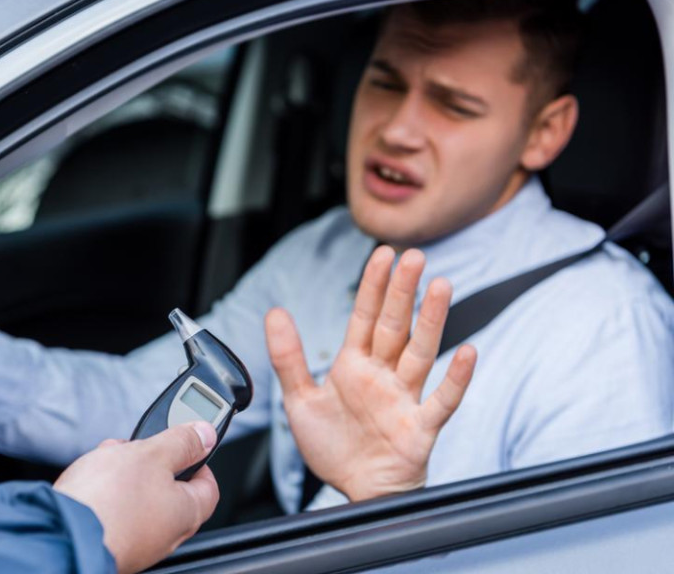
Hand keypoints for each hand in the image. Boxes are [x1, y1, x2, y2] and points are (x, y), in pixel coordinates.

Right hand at [54, 422, 219, 573]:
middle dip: (152, 463)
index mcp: (187, 513)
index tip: (185, 443)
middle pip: (170, 491)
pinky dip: (108, 495)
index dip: (199, 458)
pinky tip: (92, 483)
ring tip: (107, 460)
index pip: (208, 484)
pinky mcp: (110, 545)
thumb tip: (205, 434)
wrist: (60, 533)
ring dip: (126, 476)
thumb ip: (182, 442)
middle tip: (137, 447)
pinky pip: (117, 514)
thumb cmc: (108, 500)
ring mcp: (137, 544)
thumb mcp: (151, 453)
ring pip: (140, 500)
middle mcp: (166, 536)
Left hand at [265, 246, 475, 502]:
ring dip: (432, 321)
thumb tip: (275, 312)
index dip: (373, 286)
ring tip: (442, 287)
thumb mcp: (300, 399)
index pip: (365, 317)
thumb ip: (288, 356)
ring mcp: (404, 399)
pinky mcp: (420, 428)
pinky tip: (468, 353)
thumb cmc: (334, 446)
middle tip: (415, 256)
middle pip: (395, 326)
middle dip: (403, 291)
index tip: (383, 254)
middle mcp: (383, 376)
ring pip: (421, 353)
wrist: (353, 491)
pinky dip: (456, 379)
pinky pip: (442, 400)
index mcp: (355, 366)